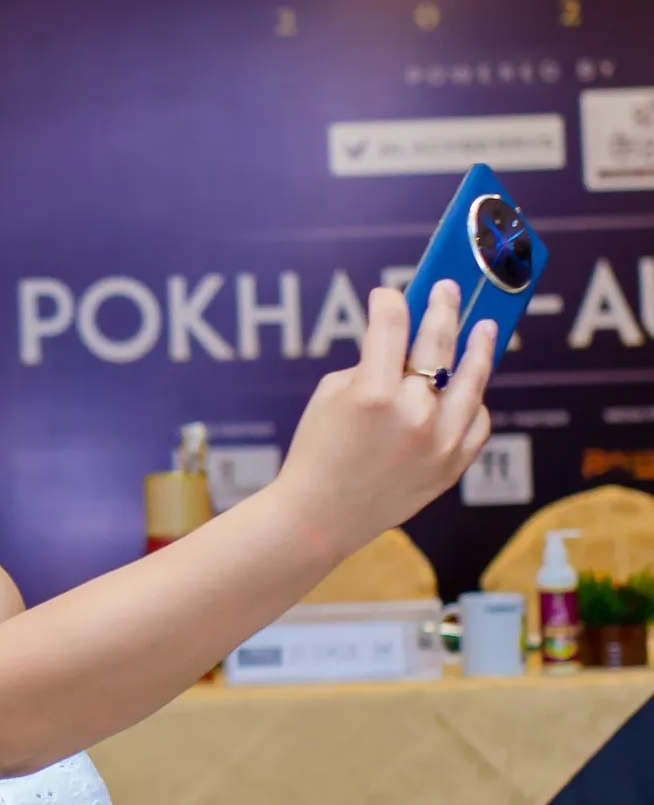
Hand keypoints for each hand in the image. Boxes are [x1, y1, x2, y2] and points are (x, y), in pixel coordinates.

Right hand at [276, 280, 493, 562]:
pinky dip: (474, 402)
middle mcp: (413, 414)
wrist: (320, 517)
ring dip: (479, 346)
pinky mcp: (452, 466)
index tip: (389, 295)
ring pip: (472, 379)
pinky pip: (477, 422)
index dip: (389, 302)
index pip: (391, 325)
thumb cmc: (319, 452)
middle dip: (443, 307)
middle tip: (449, 288)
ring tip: (485, 327)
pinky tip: (472, 385)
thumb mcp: (332, 395)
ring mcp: (438, 442)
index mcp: (373, 392)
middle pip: (438, 341)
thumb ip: (373, 365)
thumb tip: (408, 347)